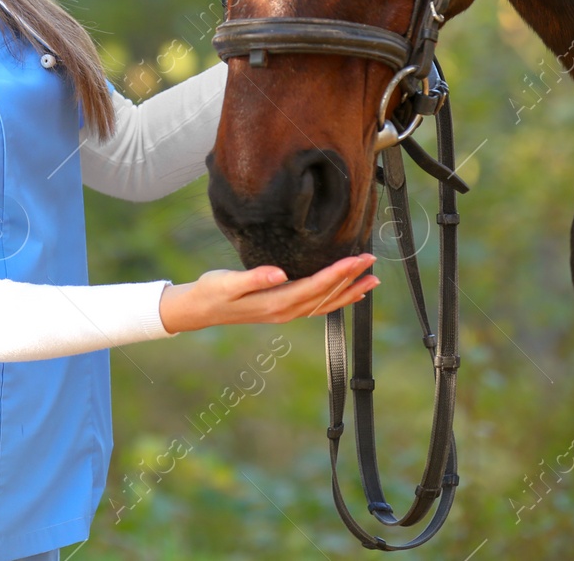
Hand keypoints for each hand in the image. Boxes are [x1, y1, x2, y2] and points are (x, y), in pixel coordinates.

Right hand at [157, 254, 378, 333]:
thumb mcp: (228, 282)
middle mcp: (286, 311)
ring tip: (372, 280)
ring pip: (326, 303)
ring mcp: (286, 313)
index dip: (338, 273)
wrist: (201, 309)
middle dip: (351, 279)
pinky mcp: (283, 310)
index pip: (315, 286)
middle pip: (326, 295)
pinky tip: (349, 294)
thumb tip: (279, 274)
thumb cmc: (213, 291)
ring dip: (350, 292)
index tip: (356, 260)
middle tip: (372, 262)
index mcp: (276, 302)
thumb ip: (254, 277)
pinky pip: (317, 306)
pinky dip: (336, 300)